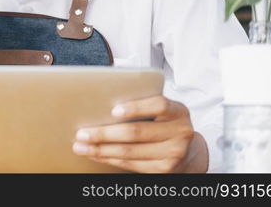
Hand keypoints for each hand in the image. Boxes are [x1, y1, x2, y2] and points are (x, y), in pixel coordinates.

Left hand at [71, 95, 207, 172]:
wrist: (189, 151)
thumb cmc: (165, 123)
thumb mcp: (162, 110)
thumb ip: (142, 103)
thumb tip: (101, 101)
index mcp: (178, 112)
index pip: (158, 105)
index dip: (135, 108)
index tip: (113, 110)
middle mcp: (180, 133)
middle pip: (136, 132)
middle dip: (104, 133)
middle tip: (82, 133)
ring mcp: (173, 154)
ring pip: (130, 152)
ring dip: (101, 149)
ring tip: (81, 146)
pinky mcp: (164, 170)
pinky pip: (131, 164)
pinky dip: (110, 159)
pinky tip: (96, 155)